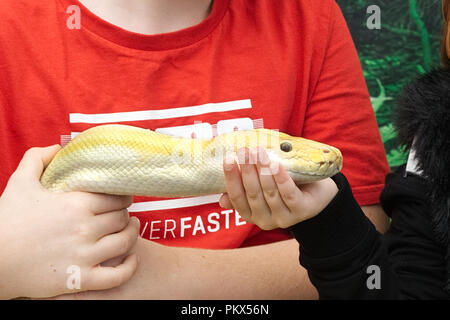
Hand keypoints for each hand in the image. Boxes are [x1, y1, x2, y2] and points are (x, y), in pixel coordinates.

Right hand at [0, 146, 139, 298]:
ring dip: (132, 234)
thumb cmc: (7, 221)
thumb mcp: (20, 183)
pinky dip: (130, 267)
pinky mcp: (80, 279)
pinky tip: (132, 259)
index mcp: (76, 204)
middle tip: (123, 213)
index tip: (121, 196)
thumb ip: (38, 159)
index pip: (116, 197)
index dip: (122, 196)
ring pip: (126, 242)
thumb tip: (57, 148)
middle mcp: (85, 229)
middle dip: (125, 213)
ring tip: (131, 228)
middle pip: (122, 217)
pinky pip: (117, 276)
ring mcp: (84, 255)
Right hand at [219, 147, 337, 229]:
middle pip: (253, 194)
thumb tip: (222, 200)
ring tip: (258, 152)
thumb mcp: (261, 190)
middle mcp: (265, 221)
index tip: (228, 160)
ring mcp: (284, 218)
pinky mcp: (301, 212)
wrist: (318, 193)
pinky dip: (281, 179)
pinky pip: (289, 195)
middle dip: (247, 171)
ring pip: (270, 193)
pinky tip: (276, 165)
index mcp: (251, 215)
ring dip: (263, 171)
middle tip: (244, 151)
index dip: (232, 179)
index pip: (237, 198)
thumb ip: (243, 192)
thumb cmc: (283, 186)